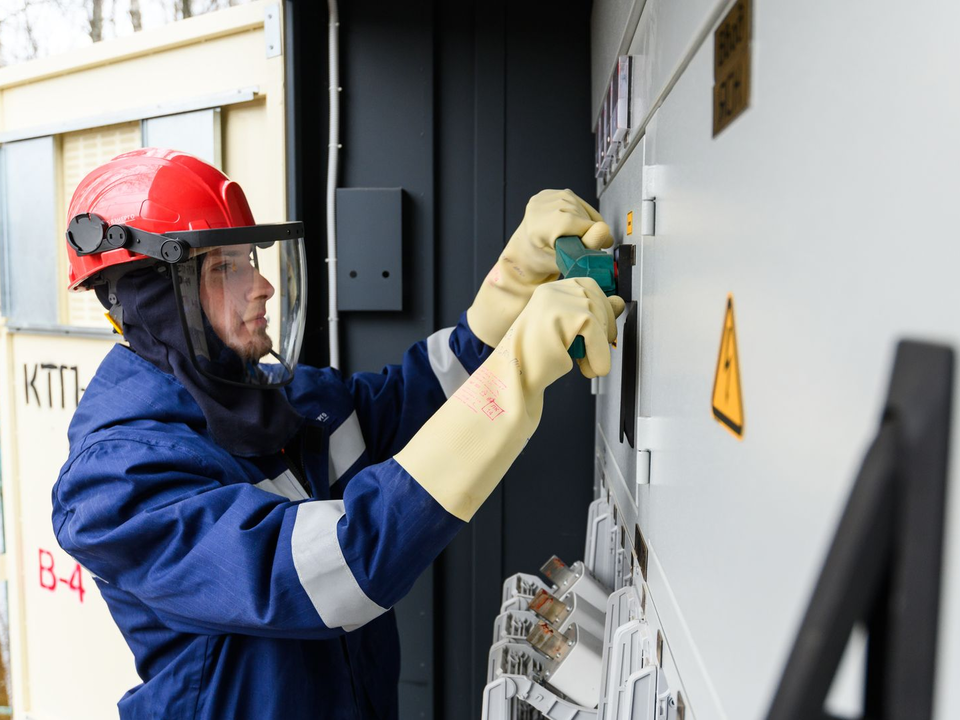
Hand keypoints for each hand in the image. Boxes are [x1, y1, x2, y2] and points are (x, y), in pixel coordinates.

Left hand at [467, 189, 613, 347]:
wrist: (525, 250)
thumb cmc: (542, 259)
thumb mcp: (566, 260)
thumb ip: (587, 245)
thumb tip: (604, 230)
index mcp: (540, 226)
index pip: (579, 224)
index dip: (592, 236)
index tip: (594, 247)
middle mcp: (541, 207)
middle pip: (582, 215)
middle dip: (588, 232)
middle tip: (577, 245)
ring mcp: (546, 197)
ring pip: (583, 208)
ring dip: (586, 224)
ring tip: (572, 236)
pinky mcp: (551, 192)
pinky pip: (578, 202)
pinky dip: (581, 215)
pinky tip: (570, 225)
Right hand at [501, 278, 625, 394]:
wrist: (514, 377)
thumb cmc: (536, 358)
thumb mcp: (568, 331)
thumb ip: (593, 313)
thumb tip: (620, 302)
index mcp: (551, 290)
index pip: (589, 287)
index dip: (600, 313)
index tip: (598, 336)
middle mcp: (553, 290)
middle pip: (597, 299)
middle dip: (603, 329)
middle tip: (593, 355)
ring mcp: (557, 300)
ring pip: (599, 316)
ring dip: (600, 346)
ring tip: (588, 365)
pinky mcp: (564, 315)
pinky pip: (596, 332)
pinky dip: (599, 354)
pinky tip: (591, 368)